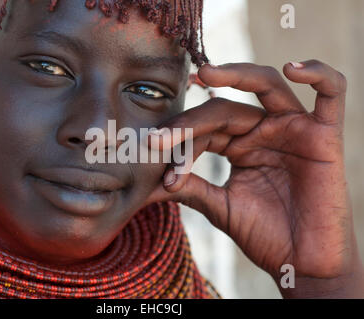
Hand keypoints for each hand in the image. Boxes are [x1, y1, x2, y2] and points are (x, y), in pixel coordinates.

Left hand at [144, 61, 363, 297]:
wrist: (302, 265)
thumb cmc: (265, 236)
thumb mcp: (220, 207)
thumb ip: (190, 188)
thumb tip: (148, 181)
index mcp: (239, 145)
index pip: (204, 131)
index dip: (180, 146)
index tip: (157, 169)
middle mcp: (264, 131)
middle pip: (224, 110)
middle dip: (190, 123)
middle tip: (160, 139)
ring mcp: (294, 129)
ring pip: (266, 87)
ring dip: (238, 74)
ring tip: (206, 74)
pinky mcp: (325, 136)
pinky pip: (331, 95)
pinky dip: (320, 74)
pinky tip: (293, 68)